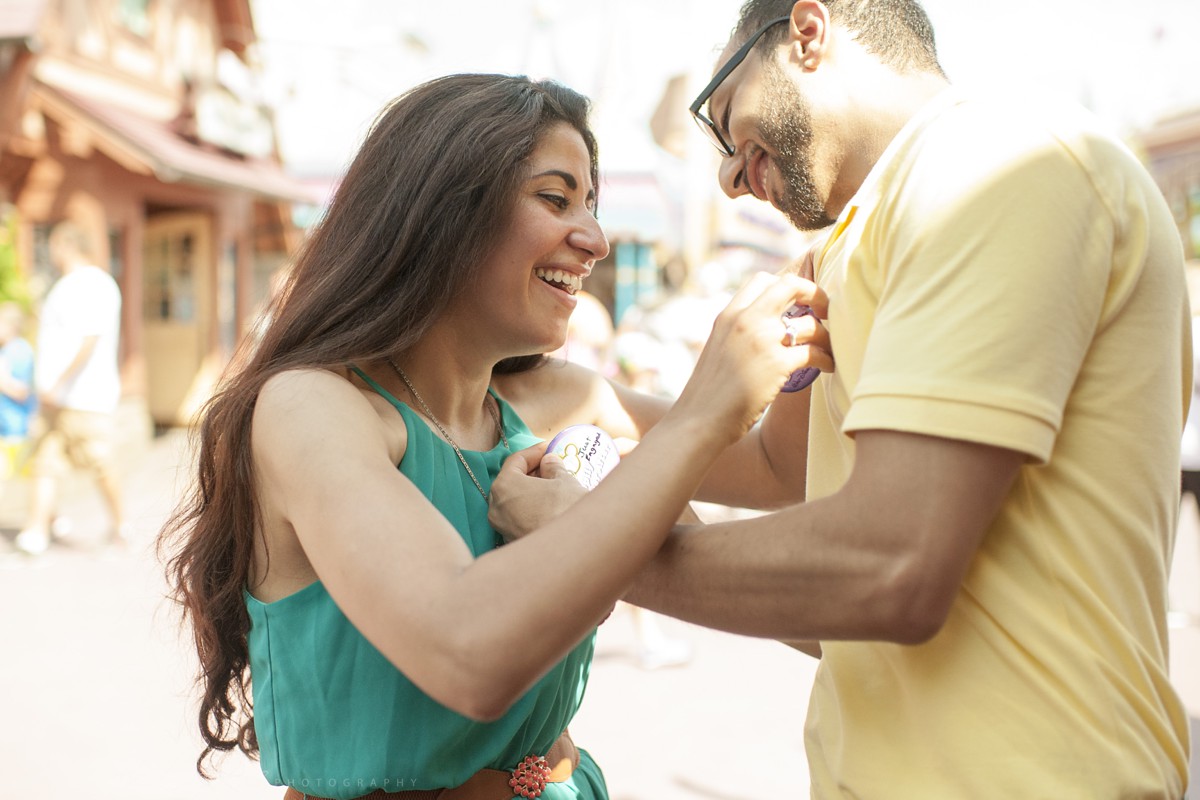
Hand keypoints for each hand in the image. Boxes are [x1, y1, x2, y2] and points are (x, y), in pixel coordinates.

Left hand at [488, 443, 588, 543]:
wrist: (570, 551)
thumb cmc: (565, 510)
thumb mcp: (565, 481)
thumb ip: (554, 467)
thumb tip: (549, 463)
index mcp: (504, 485)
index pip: (516, 460)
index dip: (535, 452)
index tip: (549, 449)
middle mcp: (496, 507)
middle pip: (512, 481)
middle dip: (532, 472)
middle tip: (552, 467)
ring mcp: (502, 527)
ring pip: (514, 501)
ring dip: (532, 492)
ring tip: (554, 487)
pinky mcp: (512, 542)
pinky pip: (519, 518)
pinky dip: (531, 509)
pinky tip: (550, 507)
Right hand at [672, 272, 832, 444]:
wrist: (698, 420)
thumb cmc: (708, 392)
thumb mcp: (718, 348)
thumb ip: (739, 332)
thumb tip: (768, 327)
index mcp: (728, 314)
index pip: (763, 280)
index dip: (787, 287)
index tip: (798, 303)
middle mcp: (744, 320)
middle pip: (791, 286)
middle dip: (814, 293)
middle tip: (824, 310)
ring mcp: (762, 340)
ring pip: (809, 323)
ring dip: (824, 335)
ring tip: (827, 347)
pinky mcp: (777, 364)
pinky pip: (815, 352)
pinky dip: (827, 358)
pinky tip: (828, 367)